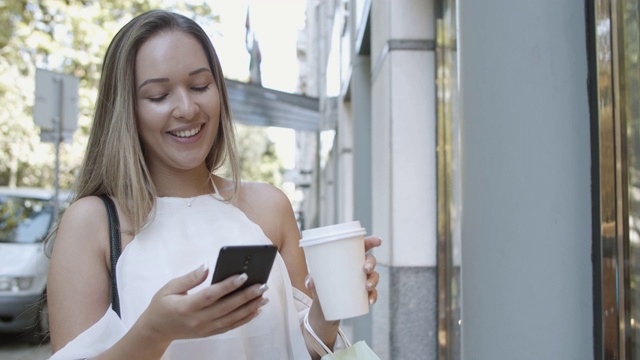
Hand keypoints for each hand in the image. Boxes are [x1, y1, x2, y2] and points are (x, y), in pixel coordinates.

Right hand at [136, 265, 268, 343]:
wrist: (156, 330)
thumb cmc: (162, 305)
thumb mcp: (169, 288)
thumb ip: (189, 278)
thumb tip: (207, 267)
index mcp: (186, 307)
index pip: (211, 295)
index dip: (228, 285)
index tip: (243, 275)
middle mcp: (198, 320)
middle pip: (226, 307)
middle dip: (246, 296)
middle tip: (262, 285)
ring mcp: (205, 328)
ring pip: (232, 318)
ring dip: (250, 308)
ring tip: (264, 296)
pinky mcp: (209, 333)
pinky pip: (230, 326)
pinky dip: (245, 319)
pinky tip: (256, 310)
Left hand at [306, 235, 381, 305]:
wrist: (324, 306)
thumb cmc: (321, 284)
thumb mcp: (315, 280)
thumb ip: (311, 279)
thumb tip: (310, 283)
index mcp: (349, 257)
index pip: (363, 246)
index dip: (372, 241)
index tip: (378, 241)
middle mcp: (359, 267)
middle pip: (371, 260)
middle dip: (371, 263)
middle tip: (365, 269)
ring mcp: (363, 280)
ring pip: (374, 276)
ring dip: (373, 280)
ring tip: (367, 286)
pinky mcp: (364, 294)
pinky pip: (373, 293)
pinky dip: (373, 296)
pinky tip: (370, 300)